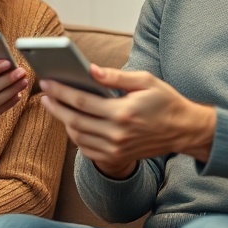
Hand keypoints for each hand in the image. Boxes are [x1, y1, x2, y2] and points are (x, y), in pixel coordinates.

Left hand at [39, 64, 215, 177]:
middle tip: (43, 94)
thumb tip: (89, 70)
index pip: (82, 102)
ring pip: (78, 137)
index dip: (61, 91)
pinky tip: (71, 123)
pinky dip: (76, 137)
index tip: (47, 82)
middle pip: (74, 120)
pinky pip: (87, 150)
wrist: (184, 130)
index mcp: (122, 113)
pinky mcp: (117, 157)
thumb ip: (116, 76)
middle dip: (55, 106)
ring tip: (55, 106)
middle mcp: (117, 134)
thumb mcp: (145, 81)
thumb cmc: (165, 101)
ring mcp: (116, 149)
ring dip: (63, 121)